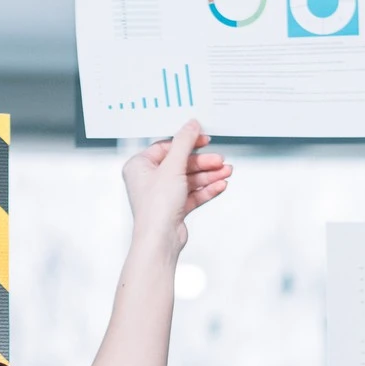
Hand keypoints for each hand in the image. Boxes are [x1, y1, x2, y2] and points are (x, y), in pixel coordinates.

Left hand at [120, 119, 232, 256]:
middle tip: (219, 160)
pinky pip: (193, 194)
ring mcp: (162, 194)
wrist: (160, 239)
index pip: (166, 147)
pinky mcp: (174, 207)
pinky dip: (206, 189)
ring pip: (189, 179)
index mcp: (139, 166)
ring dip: (208, 175)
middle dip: (203, 163)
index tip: (203, 140)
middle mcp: (149, 180)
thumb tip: (191, 125)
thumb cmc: (155, 209)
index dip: (187, 143)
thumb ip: (184, 143)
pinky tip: (219, 185)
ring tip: (225, 172)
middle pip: (181, 163)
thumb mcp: (172, 167)